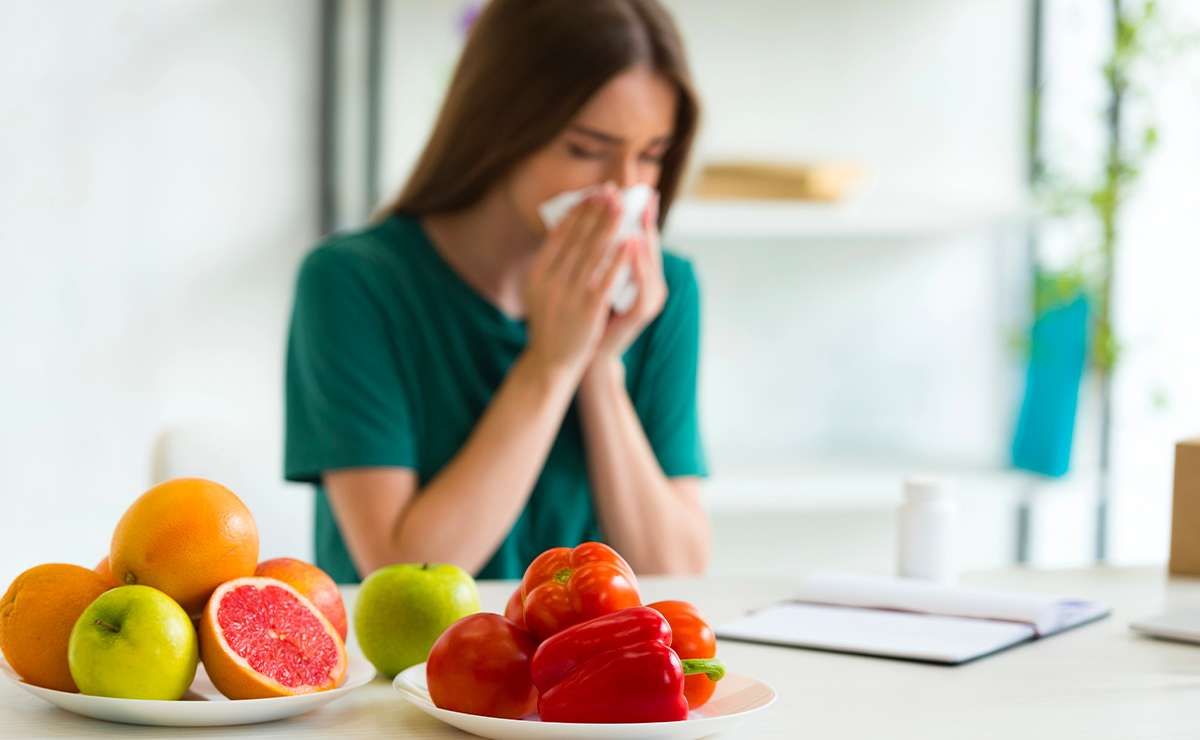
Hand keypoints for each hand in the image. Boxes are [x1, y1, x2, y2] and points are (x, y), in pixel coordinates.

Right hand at [523, 184, 634, 383]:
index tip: (594, 193)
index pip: (560, 233)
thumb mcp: (540, 289)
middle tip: (612, 191)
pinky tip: (631, 241)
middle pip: (578, 237)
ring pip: (593, 252)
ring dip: (610, 225)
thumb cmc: (550, 322)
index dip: (579, 211)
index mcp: (538, 271)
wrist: (551, 361)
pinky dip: (619, 257)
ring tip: (623, 206)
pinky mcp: (588, 309)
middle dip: (597, 211)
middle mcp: (550, 279)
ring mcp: (569, 294)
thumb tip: (566, 229)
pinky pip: (607, 277)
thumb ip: (551, 263)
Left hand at [590, 191, 667, 363]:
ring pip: (650, 262)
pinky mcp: (642, 312)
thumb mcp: (593, 278)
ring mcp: (649, 297)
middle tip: (640, 194)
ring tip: (637, 212)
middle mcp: (650, 284)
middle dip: (643, 218)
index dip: (637, 214)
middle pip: (650, 245)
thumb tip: (588, 220)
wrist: (589, 354)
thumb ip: (598, 254)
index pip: (640, 237)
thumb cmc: (590, 313)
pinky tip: (632, 244)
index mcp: (638, 274)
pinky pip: (643, 283)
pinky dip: (638, 263)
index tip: (631, 189)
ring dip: (644, 236)